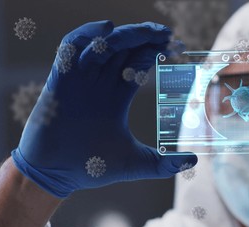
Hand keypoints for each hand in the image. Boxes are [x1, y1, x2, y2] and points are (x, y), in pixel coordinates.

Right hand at [11, 20, 196, 197]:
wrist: (55, 175)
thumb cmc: (91, 167)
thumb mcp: (135, 162)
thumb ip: (163, 163)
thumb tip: (193, 162)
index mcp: (116, 95)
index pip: (138, 63)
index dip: (155, 51)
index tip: (177, 46)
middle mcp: (100, 83)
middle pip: (124, 49)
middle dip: (145, 37)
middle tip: (168, 34)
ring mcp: (80, 79)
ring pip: (103, 45)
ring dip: (125, 35)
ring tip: (149, 32)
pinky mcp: (61, 80)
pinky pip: (71, 48)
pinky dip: (87, 35)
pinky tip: (108, 30)